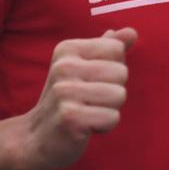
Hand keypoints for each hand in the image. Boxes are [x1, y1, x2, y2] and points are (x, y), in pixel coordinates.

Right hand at [20, 28, 134, 169]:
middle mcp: (64, 66)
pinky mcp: (70, 117)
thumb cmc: (66, 101)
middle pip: (121, 72)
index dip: (112, 69)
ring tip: (88, 113)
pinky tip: (86, 127)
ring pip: (119, 95)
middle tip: (89, 101)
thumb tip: (132, 31)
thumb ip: (108, 48)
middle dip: (113, 92)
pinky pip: (112, 118)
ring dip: (109, 110)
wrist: (36, 138)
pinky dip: (104, 127)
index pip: (116, 49)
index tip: (91, 82)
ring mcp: (65, 92)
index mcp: (68, 49)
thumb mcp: (83, 68)